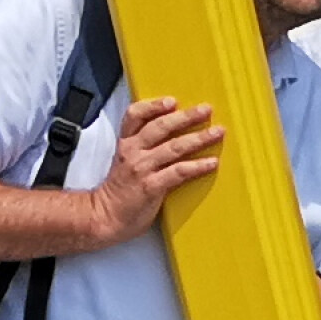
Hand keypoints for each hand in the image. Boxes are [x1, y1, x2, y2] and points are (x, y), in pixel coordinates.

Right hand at [81, 97, 223, 243]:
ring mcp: (142, 168)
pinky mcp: (151, 186)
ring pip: (174, 147)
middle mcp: (133, 152)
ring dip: (198, 138)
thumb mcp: (124, 163)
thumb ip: (143, 150)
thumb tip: (171, 138)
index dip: (153, 105)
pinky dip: (198, 166)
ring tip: (217, 132)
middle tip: (206, 109)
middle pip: (161, 126)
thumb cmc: (118, 193)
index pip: (135, 115)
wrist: (103, 217)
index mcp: (125, 144)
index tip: (172, 101)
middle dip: (186, 116)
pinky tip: (211, 163)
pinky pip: (179, 172)